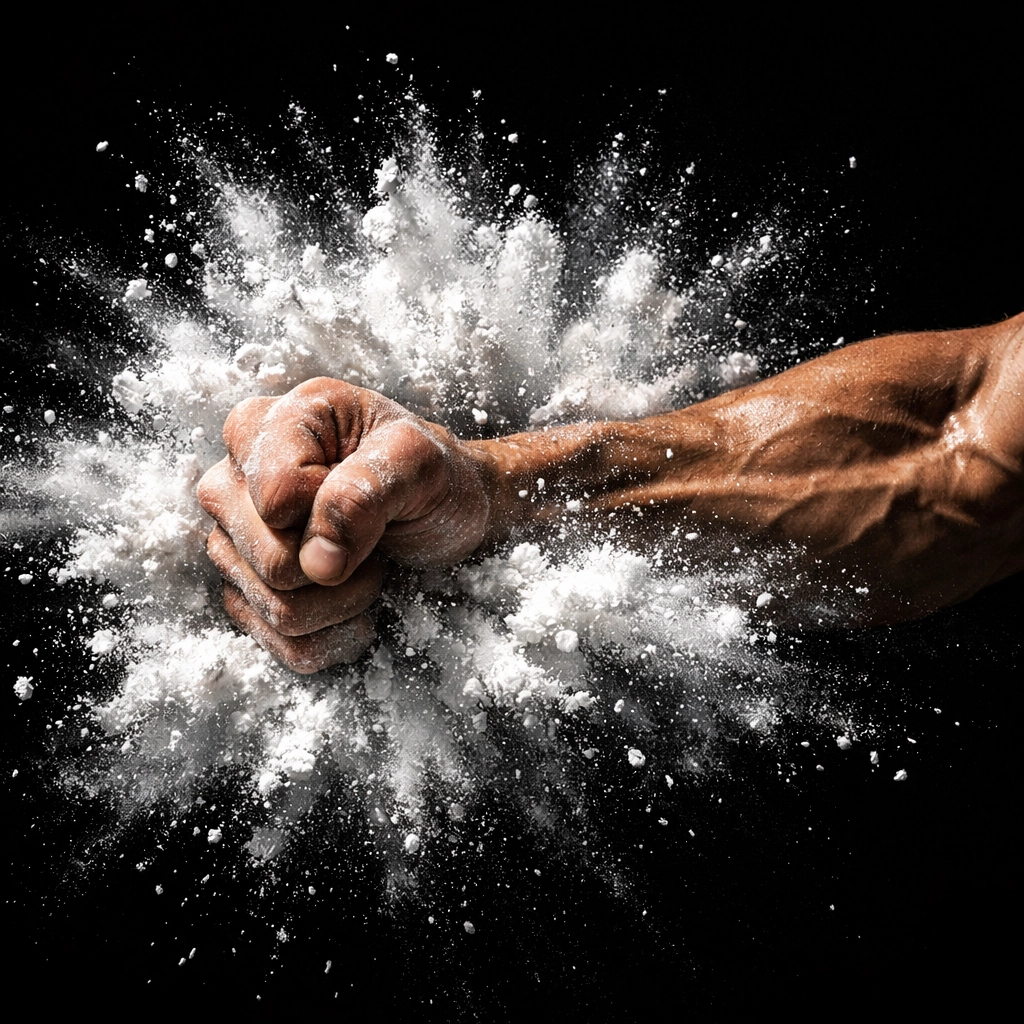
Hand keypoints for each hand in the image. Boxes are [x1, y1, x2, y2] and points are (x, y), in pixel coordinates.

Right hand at [197, 378, 492, 670]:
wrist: (444, 514)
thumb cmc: (430, 478)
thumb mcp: (420, 464)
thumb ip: (365, 492)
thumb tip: (317, 562)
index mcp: (272, 423)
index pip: (277, 495)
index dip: (333, 510)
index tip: (370, 494)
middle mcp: (235, 480)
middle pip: (270, 560)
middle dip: (342, 564)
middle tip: (377, 538)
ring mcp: (233, 540)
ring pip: (275, 608)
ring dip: (344, 602)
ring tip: (368, 564)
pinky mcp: (245, 592)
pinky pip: (282, 644)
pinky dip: (336, 634)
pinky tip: (355, 602)